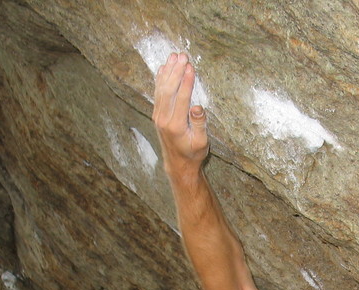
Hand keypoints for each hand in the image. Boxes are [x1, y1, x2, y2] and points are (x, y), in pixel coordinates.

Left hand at [153, 52, 208, 175]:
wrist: (178, 164)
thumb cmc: (193, 153)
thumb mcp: (202, 142)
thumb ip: (199, 124)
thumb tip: (197, 107)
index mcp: (176, 125)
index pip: (181, 98)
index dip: (186, 81)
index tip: (190, 66)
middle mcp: (164, 119)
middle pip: (169, 89)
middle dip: (176, 71)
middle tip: (183, 55)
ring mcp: (158, 116)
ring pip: (161, 89)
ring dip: (168, 71)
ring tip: (174, 56)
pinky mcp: (157, 114)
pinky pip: (158, 92)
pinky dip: (160, 79)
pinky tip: (164, 67)